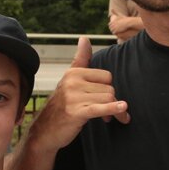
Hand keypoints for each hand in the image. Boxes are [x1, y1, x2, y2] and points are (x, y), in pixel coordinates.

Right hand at [31, 37, 129, 151]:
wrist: (45, 131)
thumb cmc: (61, 105)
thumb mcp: (69, 80)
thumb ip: (80, 59)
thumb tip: (84, 38)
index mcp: (74, 73)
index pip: (106, 76)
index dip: (107, 89)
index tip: (102, 100)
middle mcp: (73, 82)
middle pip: (109, 88)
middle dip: (111, 102)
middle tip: (104, 113)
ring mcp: (73, 97)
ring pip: (108, 99)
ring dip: (113, 112)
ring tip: (105, 119)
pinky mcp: (76, 112)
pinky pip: (101, 108)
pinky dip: (113, 109)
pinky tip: (122, 108)